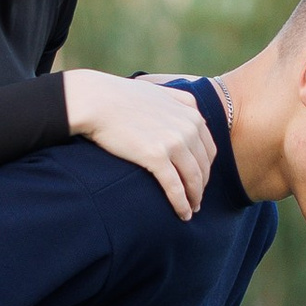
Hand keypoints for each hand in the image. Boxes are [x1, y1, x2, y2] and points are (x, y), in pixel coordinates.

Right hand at [64, 69, 215, 221]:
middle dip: (201, 185)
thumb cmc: (121, 96)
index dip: (206, 168)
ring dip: (194, 198)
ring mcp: (174, 142)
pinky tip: (182, 214)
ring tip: (191, 210)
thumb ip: (179, 100)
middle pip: (203, 165)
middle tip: (196, 200)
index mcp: (191, 113)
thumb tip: (189, 110)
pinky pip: (175, 187)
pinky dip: (181, 204)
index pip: (208, 148)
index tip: (200, 180)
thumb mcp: (160, 91)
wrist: (97, 100)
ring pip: (193, 179)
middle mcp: (188, 127)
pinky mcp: (157, 156)